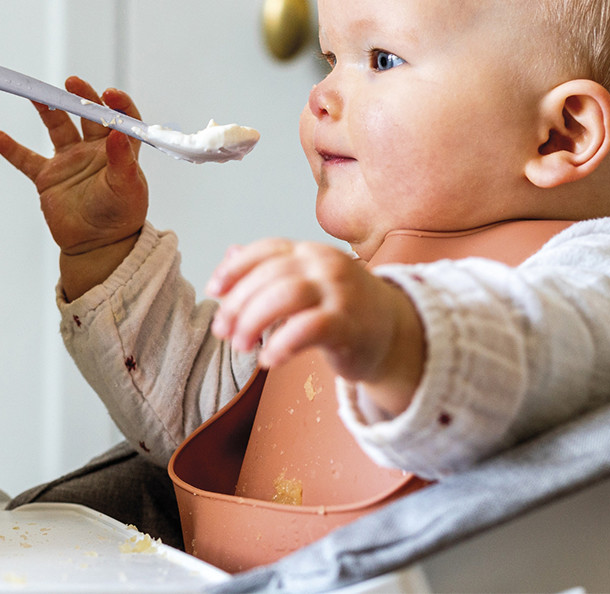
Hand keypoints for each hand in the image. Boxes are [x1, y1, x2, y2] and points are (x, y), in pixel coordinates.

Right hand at [0, 77, 148, 298]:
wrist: (99, 244)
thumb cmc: (121, 215)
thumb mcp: (128, 187)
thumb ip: (124, 160)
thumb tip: (120, 132)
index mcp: (120, 150)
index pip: (122, 119)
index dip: (118, 104)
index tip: (110, 93)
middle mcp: (95, 150)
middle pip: (88, 115)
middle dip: (82, 97)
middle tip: (73, 82)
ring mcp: (70, 161)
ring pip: (57, 128)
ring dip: (48, 110)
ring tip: (38, 95)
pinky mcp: (49, 177)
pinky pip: (26, 159)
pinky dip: (12, 149)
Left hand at [207, 239, 424, 416]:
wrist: (395, 332)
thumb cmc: (345, 308)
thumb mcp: (309, 281)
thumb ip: (272, 269)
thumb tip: (230, 255)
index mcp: (311, 252)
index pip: (266, 249)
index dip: (235, 268)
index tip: (214, 290)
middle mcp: (324, 265)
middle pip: (269, 275)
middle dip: (237, 304)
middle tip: (223, 331)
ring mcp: (338, 292)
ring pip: (284, 296)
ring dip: (253, 321)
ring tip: (242, 346)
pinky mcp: (347, 323)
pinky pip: (307, 329)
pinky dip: (281, 343)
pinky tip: (269, 359)